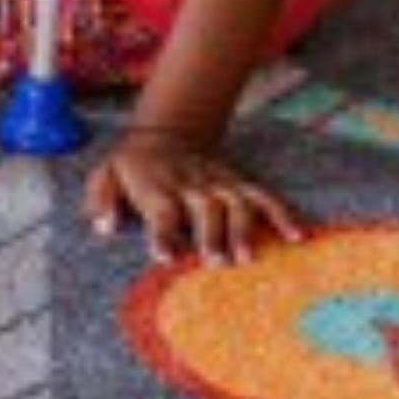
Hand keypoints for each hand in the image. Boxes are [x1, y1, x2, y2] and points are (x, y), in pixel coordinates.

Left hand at [85, 127, 300, 263]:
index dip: (163, 234)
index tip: (165, 257)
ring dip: (243, 230)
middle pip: (205, 210)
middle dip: (211, 235)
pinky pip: (264, 198)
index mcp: (157, 188)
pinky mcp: (239, 184)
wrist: (165, 135)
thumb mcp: (104, 176)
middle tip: (216, 263)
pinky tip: (296, 236)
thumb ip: (101, 201)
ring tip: (247, 258)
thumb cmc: (131, 168)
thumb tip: (104, 227)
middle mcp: (191, 186)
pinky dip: (282, 215)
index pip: (162, 212)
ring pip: (237, 204)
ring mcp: (219, 184)